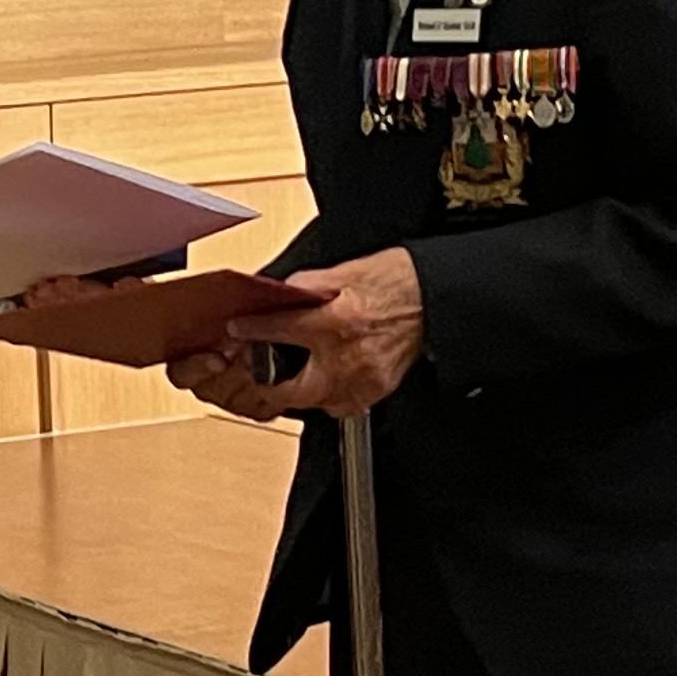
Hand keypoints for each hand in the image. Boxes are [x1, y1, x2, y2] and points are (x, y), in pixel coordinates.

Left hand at [164, 250, 425, 422]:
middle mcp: (348, 357)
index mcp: (336, 322)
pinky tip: (329, 377)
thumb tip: (279, 292)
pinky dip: (331, 395)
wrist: (437, 298)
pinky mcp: (378, 389)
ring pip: (317, 403)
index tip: (239, 330)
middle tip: (261, 368)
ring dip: (301, 391)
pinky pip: (344, 404)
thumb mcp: (346, 271)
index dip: (252, 329)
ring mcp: (365, 380)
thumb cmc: (399, 282)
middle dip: (271, 382)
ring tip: (295, 372)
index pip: (280, 330)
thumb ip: (306, 285)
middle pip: (292, 389)